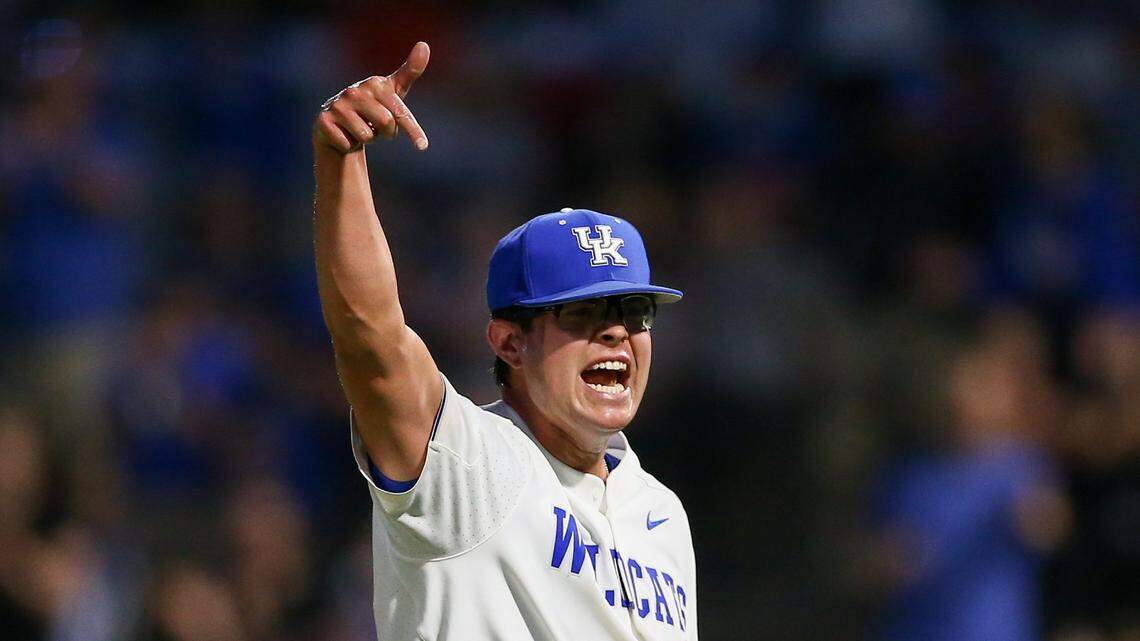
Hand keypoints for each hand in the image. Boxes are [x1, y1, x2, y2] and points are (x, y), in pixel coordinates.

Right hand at [314, 41, 429, 153]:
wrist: (340, 123)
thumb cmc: (374, 107)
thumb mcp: (393, 91)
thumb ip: (410, 71)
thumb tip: (424, 44)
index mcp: (374, 84)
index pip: (399, 111)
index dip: (413, 130)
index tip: (423, 146)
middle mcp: (354, 91)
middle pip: (386, 123)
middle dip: (386, 133)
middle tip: (377, 127)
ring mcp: (338, 105)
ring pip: (366, 136)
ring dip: (367, 138)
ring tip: (360, 128)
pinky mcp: (324, 120)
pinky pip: (347, 144)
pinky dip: (349, 144)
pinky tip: (344, 133)